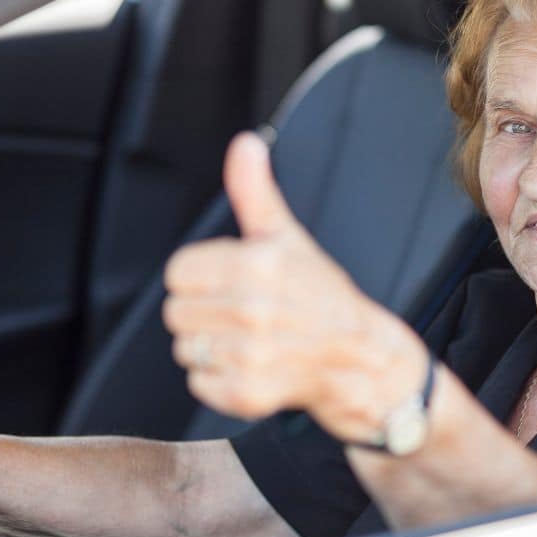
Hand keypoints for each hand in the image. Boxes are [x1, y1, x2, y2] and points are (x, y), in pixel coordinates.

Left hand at [163, 132, 427, 442]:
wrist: (361, 357)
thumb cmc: (319, 294)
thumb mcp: (287, 237)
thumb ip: (254, 191)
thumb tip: (245, 143)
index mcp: (256, 264)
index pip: (177, 272)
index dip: (200, 277)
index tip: (230, 282)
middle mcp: (253, 309)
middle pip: (176, 311)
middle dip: (203, 312)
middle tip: (242, 313)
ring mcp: (251, 354)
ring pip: (185, 348)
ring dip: (210, 348)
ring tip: (248, 340)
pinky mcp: (248, 393)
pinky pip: (199, 383)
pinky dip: (219, 381)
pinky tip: (252, 367)